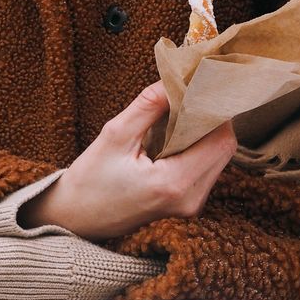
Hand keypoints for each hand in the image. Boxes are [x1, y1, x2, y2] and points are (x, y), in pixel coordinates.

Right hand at [18, 80, 235, 240]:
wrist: (75, 219)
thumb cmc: (91, 180)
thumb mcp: (115, 134)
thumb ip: (149, 106)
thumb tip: (175, 80)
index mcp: (174, 184)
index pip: (219, 139)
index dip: (215, 108)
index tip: (200, 83)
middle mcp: (191, 199)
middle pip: (224, 147)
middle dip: (212, 115)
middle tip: (191, 89)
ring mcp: (191, 204)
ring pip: (218, 155)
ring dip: (206, 128)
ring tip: (181, 106)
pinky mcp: (187, 202)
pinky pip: (206, 164)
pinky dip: (198, 142)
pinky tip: (177, 127)